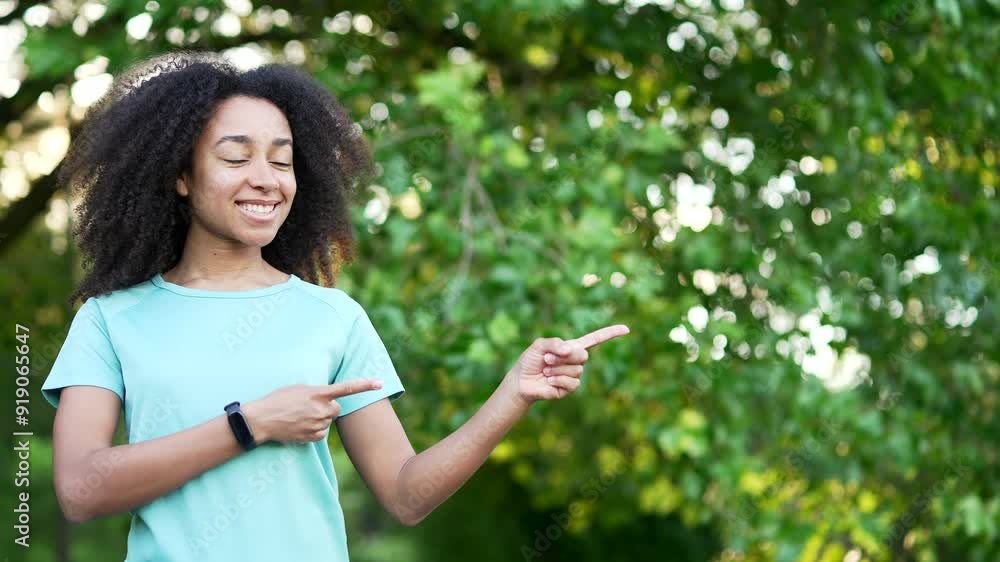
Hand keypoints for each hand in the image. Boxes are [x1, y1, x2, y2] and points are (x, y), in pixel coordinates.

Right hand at [243, 379, 383, 443]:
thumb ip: (317, 392)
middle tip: (311, 406)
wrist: (262, 420)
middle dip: (328, 407)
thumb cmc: (278, 399)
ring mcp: (318, 424)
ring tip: (299, 416)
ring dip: (319, 418)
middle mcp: (321, 409)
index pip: (347, 388)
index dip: (365, 385)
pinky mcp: (313, 437)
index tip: (380, 382)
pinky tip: (300, 426)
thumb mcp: (299, 388)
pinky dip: (314, 430)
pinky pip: (321, 433)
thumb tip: (328, 398)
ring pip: (328, 421)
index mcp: (318, 393)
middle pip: (337, 408)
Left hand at [507, 324, 629, 402]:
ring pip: (576, 370)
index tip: (626, 329)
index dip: (610, 333)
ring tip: (546, 370)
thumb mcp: (539, 345)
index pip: (595, 339)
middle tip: (547, 359)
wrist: (522, 380)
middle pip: (583, 355)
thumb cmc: (530, 361)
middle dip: (564, 356)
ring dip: (557, 369)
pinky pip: (573, 383)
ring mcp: (574, 375)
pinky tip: (549, 380)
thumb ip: (554, 343)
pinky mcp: (569, 388)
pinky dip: (558, 380)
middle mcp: (576, 361)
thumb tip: (570, 349)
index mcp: (572, 347)